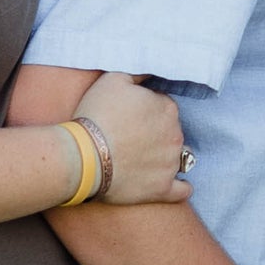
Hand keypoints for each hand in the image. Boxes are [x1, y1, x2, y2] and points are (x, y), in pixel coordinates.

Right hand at [80, 74, 193, 206]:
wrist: (83, 156)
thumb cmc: (96, 115)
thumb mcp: (114, 79)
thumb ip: (138, 74)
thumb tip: (150, 73)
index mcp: (168, 108)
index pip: (164, 107)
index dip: (147, 112)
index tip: (131, 118)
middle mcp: (176, 135)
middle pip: (171, 132)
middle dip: (156, 134)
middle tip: (132, 139)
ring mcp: (171, 164)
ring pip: (178, 158)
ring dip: (166, 158)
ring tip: (144, 162)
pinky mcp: (162, 189)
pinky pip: (182, 191)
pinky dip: (180, 188)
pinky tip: (175, 186)